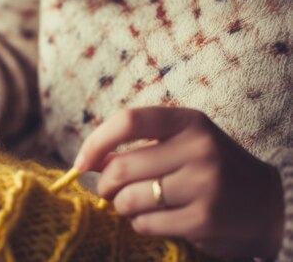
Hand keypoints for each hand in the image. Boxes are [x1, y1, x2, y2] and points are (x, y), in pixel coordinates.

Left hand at [73, 107, 283, 258]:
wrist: (265, 203)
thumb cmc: (209, 168)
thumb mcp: (182, 143)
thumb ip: (139, 146)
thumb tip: (89, 162)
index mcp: (188, 121)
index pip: (127, 121)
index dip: (96, 142)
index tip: (82, 163)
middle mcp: (198, 148)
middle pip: (121, 167)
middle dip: (106, 184)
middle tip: (110, 191)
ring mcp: (203, 184)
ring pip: (129, 199)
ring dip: (123, 206)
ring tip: (137, 204)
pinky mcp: (203, 219)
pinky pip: (145, 224)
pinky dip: (140, 224)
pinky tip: (157, 219)